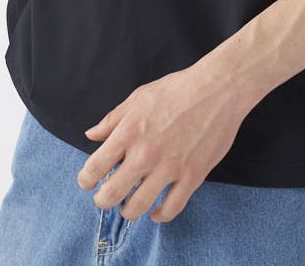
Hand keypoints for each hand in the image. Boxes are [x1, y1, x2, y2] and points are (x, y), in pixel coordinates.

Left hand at [76, 64, 253, 223]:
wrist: (218, 88)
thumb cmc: (179, 88)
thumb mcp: (140, 97)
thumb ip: (113, 118)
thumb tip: (92, 135)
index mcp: (129, 132)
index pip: (94, 168)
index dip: (86, 180)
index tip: (88, 182)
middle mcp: (145, 153)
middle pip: (110, 195)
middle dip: (103, 201)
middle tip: (106, 197)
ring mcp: (169, 167)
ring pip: (137, 208)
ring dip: (128, 211)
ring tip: (129, 205)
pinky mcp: (192, 176)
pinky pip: (171, 209)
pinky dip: (160, 215)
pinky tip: (157, 211)